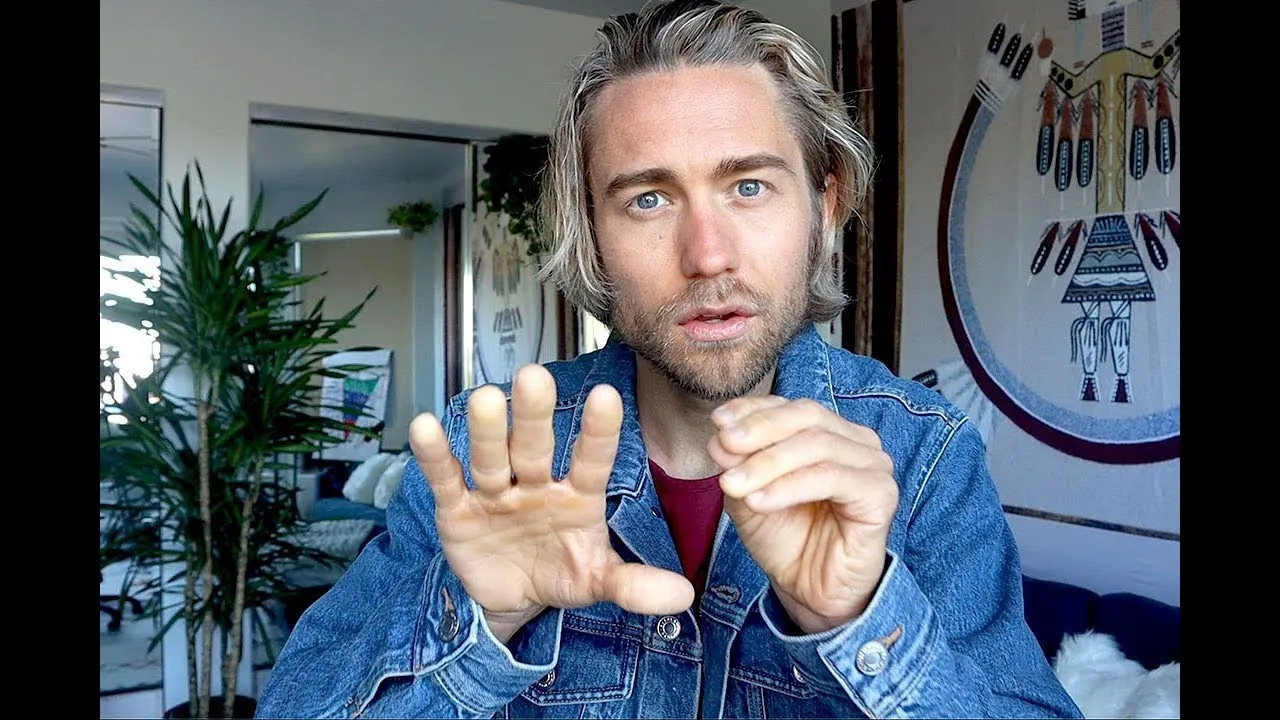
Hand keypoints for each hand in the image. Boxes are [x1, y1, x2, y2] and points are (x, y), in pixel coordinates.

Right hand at [409, 364, 694, 642]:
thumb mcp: (598, 581)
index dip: (598, 432)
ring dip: (489, 431)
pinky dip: (435, 456)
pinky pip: (448, 480)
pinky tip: (425, 426)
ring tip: (487, 398)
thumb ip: (635, 585)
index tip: (607, 396)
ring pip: (492, 457)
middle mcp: (537, 485)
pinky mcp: (459, 510)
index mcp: (578, 496)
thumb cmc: (561, 573)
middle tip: (535, 376)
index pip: (592, 460)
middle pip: (536, 447)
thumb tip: (684, 597)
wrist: (512, 599)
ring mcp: (497, 494)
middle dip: (535, 415)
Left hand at [707, 396, 897, 634]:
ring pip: (816, 445)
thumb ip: (738, 466)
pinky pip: (831, 478)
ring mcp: (873, 466)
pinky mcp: (881, 495)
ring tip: (733, 484)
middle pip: (806, 416)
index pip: (790, 407)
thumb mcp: (749, 496)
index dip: (753, 410)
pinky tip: (759, 501)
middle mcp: (856, 442)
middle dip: (759, 430)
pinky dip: (789, 486)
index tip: (717, 422)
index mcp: (829, 433)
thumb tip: (720, 438)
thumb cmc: (787, 541)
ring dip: (768, 463)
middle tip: (723, 445)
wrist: (810, 593)